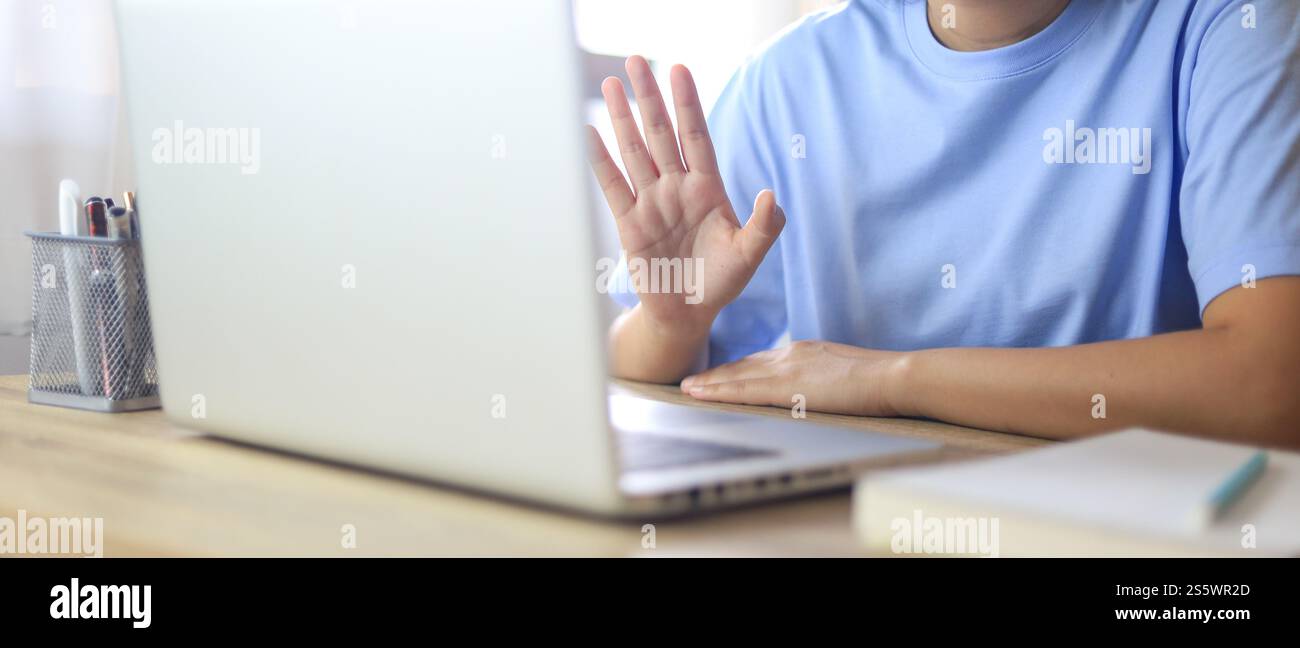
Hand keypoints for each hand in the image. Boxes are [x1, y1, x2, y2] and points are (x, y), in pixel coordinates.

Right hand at [586, 56, 784, 333]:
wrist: (688, 314)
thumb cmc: (721, 282)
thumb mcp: (749, 255)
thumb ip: (764, 226)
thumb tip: (771, 195)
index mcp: (707, 189)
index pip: (695, 136)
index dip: (687, 103)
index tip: (677, 69)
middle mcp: (676, 188)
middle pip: (660, 133)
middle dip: (649, 98)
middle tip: (635, 60)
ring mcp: (651, 203)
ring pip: (634, 151)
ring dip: (622, 118)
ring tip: (610, 84)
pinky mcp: (629, 224)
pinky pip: (613, 186)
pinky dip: (600, 160)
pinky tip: (589, 133)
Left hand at [680, 341, 909, 416]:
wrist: (894, 376)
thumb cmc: (882, 381)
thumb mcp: (848, 374)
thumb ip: (828, 380)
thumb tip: (821, 392)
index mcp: (807, 352)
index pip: (764, 361)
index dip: (739, 369)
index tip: (721, 374)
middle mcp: (792, 354)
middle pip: (745, 365)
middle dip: (718, 374)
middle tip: (691, 381)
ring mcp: (787, 368)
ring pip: (737, 376)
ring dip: (710, 383)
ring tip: (686, 389)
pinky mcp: (787, 386)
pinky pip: (742, 389)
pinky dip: (718, 391)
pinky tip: (700, 394)